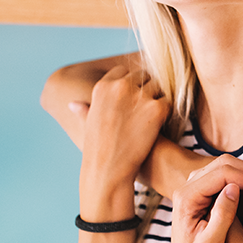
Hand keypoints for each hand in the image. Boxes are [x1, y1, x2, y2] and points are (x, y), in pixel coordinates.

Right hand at [80, 65, 169, 190]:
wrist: (109, 171)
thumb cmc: (97, 151)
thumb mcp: (88, 125)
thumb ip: (85, 110)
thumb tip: (74, 104)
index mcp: (103, 86)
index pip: (123, 71)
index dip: (130, 83)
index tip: (132, 97)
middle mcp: (120, 86)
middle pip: (143, 75)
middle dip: (146, 88)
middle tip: (145, 108)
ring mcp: (139, 96)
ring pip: (158, 86)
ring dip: (157, 99)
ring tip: (152, 117)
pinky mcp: (156, 109)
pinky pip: (168, 102)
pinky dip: (167, 112)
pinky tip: (160, 125)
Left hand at [168, 157, 242, 242]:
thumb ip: (221, 217)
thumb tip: (233, 189)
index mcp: (186, 199)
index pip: (221, 172)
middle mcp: (186, 190)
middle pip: (222, 164)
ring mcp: (193, 192)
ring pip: (224, 168)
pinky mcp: (201, 198)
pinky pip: (224, 180)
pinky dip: (241, 183)